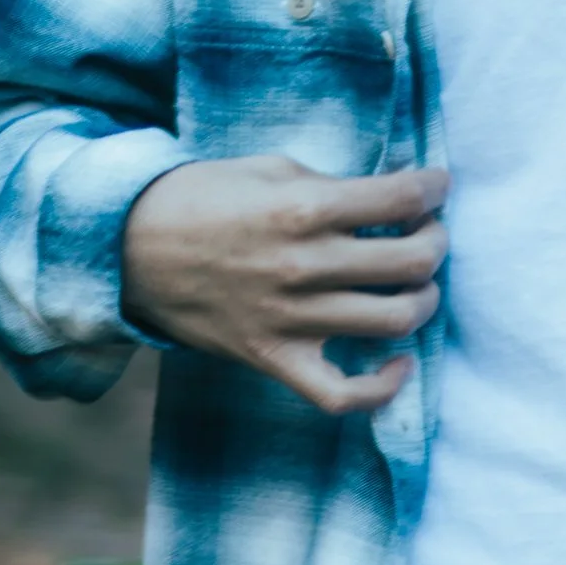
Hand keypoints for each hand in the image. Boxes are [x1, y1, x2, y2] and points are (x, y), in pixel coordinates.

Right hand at [121, 152, 447, 416]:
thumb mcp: (269, 169)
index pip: (400, 200)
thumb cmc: (201, 199)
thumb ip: (330, 185)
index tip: (437, 185)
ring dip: (422, 299)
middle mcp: (304, 267)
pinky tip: (399, 362)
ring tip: (417, 285)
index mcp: (303, 209)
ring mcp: (291, 320)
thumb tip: (387, 194)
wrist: (128, 249)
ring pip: (394, 321)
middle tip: (428, 232)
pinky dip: (382, 387)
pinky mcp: (274, 360)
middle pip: (411, 262)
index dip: (433, 188)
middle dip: (435, 241)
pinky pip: (341, 395)